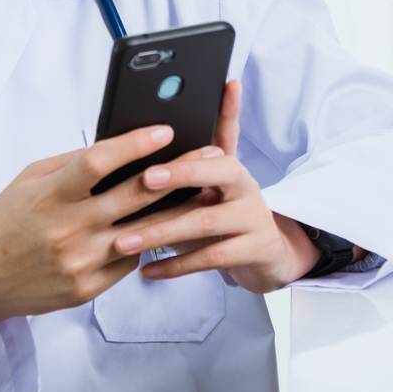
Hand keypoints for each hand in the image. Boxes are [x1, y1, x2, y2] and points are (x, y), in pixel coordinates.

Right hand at [0, 124, 218, 347]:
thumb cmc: (6, 220)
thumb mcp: (30, 181)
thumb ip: (73, 163)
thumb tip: (120, 145)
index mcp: (50, 196)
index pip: (99, 162)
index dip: (135, 144)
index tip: (165, 130)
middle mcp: (68, 229)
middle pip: (133, 196)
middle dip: (175, 172)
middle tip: (207, 154)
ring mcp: (80, 262)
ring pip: (143, 231)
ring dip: (176, 210)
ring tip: (204, 191)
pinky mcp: (88, 289)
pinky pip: (130, 259)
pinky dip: (147, 241)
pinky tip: (167, 226)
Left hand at [103, 79, 322, 293]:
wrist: (268, 254)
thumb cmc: (225, 216)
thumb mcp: (210, 190)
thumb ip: (186, 167)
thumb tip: (143, 145)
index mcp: (232, 166)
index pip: (224, 135)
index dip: (212, 121)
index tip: (172, 127)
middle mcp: (247, 186)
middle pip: (223, 170)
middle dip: (183, 172)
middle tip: (146, 178)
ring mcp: (254, 218)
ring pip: (206, 221)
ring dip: (161, 231)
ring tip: (124, 240)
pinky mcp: (255, 250)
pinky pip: (211, 258)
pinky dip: (175, 265)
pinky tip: (146, 270)